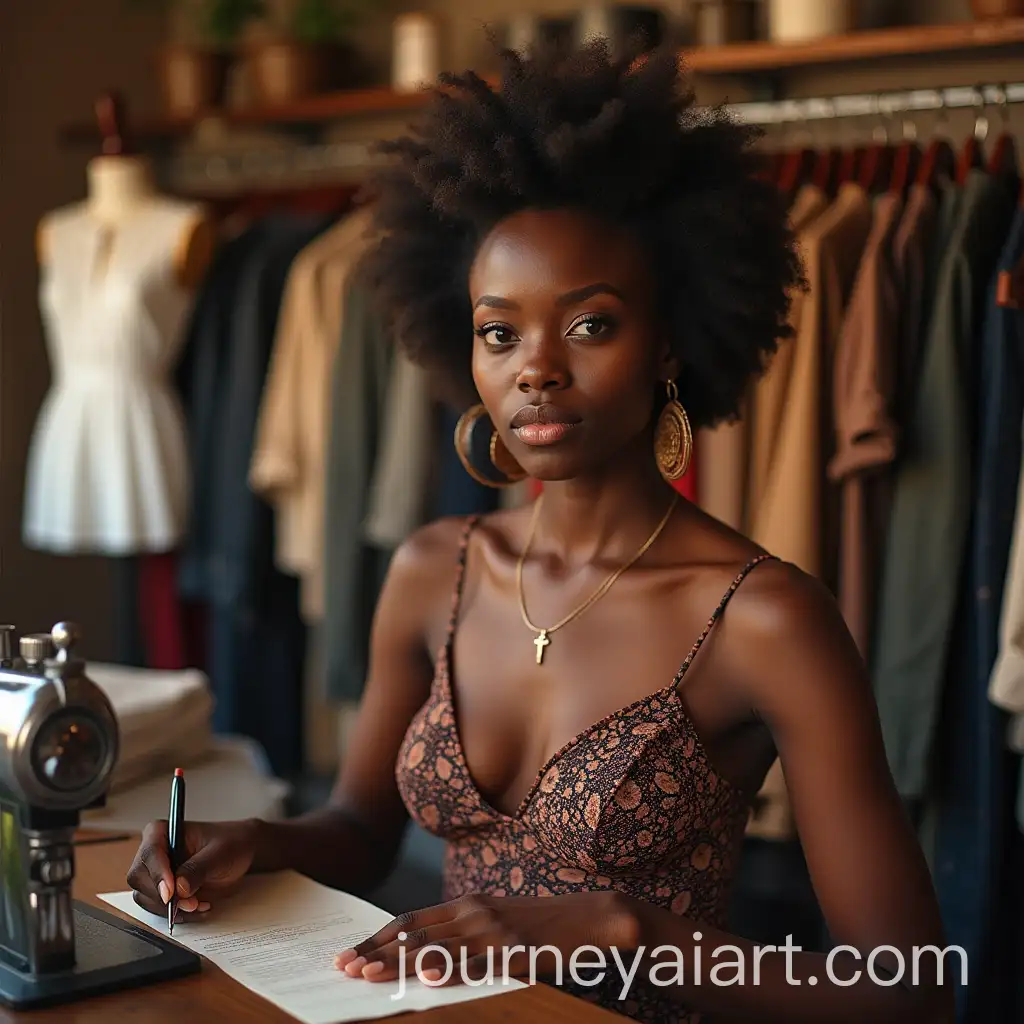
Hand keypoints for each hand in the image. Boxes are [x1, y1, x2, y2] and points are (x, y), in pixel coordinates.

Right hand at [126, 818, 257, 917]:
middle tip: (191, 903)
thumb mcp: (219, 853)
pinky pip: (157, 908)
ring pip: (145, 897)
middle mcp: (153, 852)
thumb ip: (198, 869)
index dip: (157, 874)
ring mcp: (155, 872)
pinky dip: (176, 914)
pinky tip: (197, 907)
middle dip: (164, 896)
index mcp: (162, 832)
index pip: (149, 853)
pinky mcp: (160, 890)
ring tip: (199, 904)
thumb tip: (178, 888)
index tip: (170, 893)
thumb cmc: (230, 843)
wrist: (240, 853)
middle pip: (139, 879)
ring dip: (171, 908)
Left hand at [335, 891, 641, 984]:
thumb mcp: (498, 920)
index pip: (410, 919)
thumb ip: (465, 934)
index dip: (379, 937)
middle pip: (414, 933)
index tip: (352, 953)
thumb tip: (426, 958)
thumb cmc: (543, 925)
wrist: (591, 916)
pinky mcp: (513, 948)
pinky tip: (427, 977)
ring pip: (435, 948)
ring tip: (367, 975)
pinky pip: (474, 963)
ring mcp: (493, 930)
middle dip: (376, 952)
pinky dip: (448, 971)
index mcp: (468, 903)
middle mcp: (474, 912)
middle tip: (344, 968)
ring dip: (397, 963)